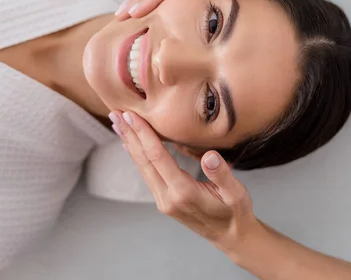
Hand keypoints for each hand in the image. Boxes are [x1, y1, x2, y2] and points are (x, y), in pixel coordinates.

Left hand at [108, 110, 257, 248]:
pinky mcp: (164, 201)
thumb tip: (210, 155)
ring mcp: (163, 201)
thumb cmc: (235, 212)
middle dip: (129, 136)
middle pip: (143, 161)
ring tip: (119, 125)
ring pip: (142, 168)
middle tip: (115, 114)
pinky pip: (147, 174)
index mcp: (184, 192)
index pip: (157, 157)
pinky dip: (138, 156)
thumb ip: (222, 174)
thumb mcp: (236, 193)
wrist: (231, 237)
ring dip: (130, 144)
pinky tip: (132, 145)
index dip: (143, 134)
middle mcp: (168, 197)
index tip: (132, 116)